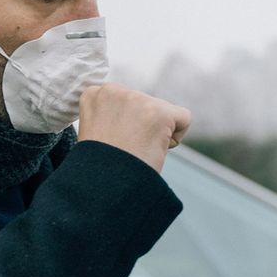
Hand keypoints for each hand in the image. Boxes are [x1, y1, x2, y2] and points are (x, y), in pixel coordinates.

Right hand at [77, 83, 191, 172]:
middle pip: (144, 104)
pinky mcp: (160, 112)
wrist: (104, 186)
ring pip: (162, 112)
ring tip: (135, 150)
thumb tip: (136, 113)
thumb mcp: (96, 130)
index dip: (122, 124)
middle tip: (124, 148)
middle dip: (140, 126)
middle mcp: (113, 91)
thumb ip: (111, 113)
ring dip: (154, 133)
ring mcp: (137, 99)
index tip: (112, 140)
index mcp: (94, 94)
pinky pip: (183, 118)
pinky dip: (175, 137)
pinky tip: (155, 149)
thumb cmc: (101, 166)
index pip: (122, 100)